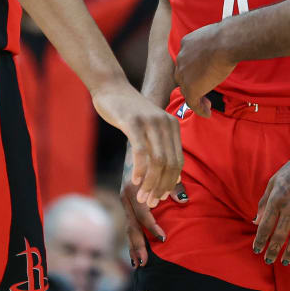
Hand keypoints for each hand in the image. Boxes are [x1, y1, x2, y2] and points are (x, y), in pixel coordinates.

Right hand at [93, 82, 182, 206]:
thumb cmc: (129, 113)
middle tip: (150, 202)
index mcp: (172, 125)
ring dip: (151, 183)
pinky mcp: (133, 122)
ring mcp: (150, 122)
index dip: (170, 183)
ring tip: (142, 196)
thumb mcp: (150, 130)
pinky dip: (140, 170)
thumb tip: (176, 179)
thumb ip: (162, 150)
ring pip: (158, 161)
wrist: (111, 88)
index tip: (160, 197)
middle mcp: (165, 123)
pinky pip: (141, 151)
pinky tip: (135, 180)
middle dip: (161, 187)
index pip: (178, 162)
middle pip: (170, 164)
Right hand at [120, 154, 187, 266]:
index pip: (142, 214)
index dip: (152, 227)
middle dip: (138, 245)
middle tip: (145, 263)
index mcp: (134, 190)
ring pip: (128, 228)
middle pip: (132, 226)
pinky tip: (134, 255)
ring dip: (133, 247)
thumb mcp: (164, 169)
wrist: (138, 143)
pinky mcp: (126, 204)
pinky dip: (132, 240)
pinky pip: (129, 225)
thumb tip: (184, 200)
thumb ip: (174, 185)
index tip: (164, 237)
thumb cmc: (155, 157)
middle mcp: (127, 197)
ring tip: (138, 265)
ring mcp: (125, 202)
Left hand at [174, 25, 237, 118]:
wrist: (226, 42)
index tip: (204, 75)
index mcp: (186, 44)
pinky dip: (199, 109)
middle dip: (191, 83)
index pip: (186, 60)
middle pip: (182, 75)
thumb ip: (212, 45)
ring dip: (195, 97)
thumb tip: (222, 46)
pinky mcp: (190, 88)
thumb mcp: (214, 37)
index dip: (193, 70)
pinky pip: (192, 102)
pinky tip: (208, 113)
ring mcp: (184, 74)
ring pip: (186, 89)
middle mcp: (181, 58)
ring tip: (207, 104)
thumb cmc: (227, 36)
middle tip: (204, 90)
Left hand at [253, 136, 289, 265]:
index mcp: (277, 199)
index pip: (265, 226)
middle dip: (272, 251)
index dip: (260, 241)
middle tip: (268, 260)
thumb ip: (264, 202)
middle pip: (280, 237)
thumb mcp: (274, 181)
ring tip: (285, 261)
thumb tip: (255, 222)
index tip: (256, 251)